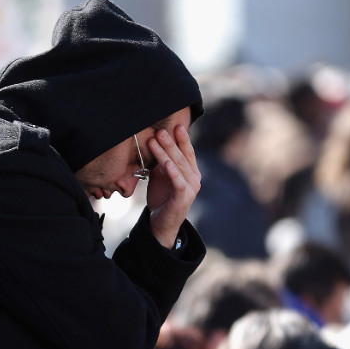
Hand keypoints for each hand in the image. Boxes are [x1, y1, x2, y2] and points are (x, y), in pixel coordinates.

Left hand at [146, 125, 200, 247]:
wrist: (160, 223)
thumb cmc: (162, 197)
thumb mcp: (161, 175)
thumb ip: (162, 161)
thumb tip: (154, 142)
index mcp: (191, 171)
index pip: (187, 151)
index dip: (182, 138)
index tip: (175, 125)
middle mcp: (195, 178)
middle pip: (182, 156)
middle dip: (170, 142)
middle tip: (160, 130)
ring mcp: (191, 188)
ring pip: (178, 166)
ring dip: (166, 152)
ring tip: (155, 140)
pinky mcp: (184, 198)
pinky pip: (179, 182)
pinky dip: (173, 172)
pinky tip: (165, 163)